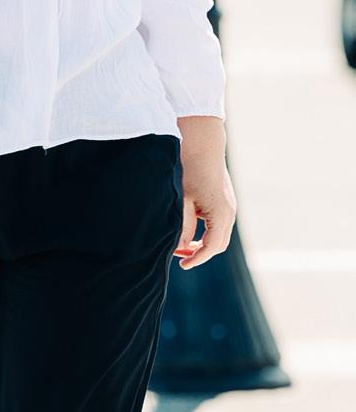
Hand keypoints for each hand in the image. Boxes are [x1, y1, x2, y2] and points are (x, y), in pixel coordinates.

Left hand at [173, 121, 236, 270]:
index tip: (182, 265)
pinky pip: (218, 224)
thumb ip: (183, 227)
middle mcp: (229, 212)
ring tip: (182, 244)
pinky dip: (205, 232)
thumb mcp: (182, 201)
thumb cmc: (189, 171)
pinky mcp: (225, 201)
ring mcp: (229, 206)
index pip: (212, 247)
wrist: (202, 146)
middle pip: (218, 245)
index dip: (197, 259)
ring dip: (203, 243)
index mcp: (221, 214)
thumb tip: (181, 248)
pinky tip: (188, 229)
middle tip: (180, 257)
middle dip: (200, 253)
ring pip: (219, 235)